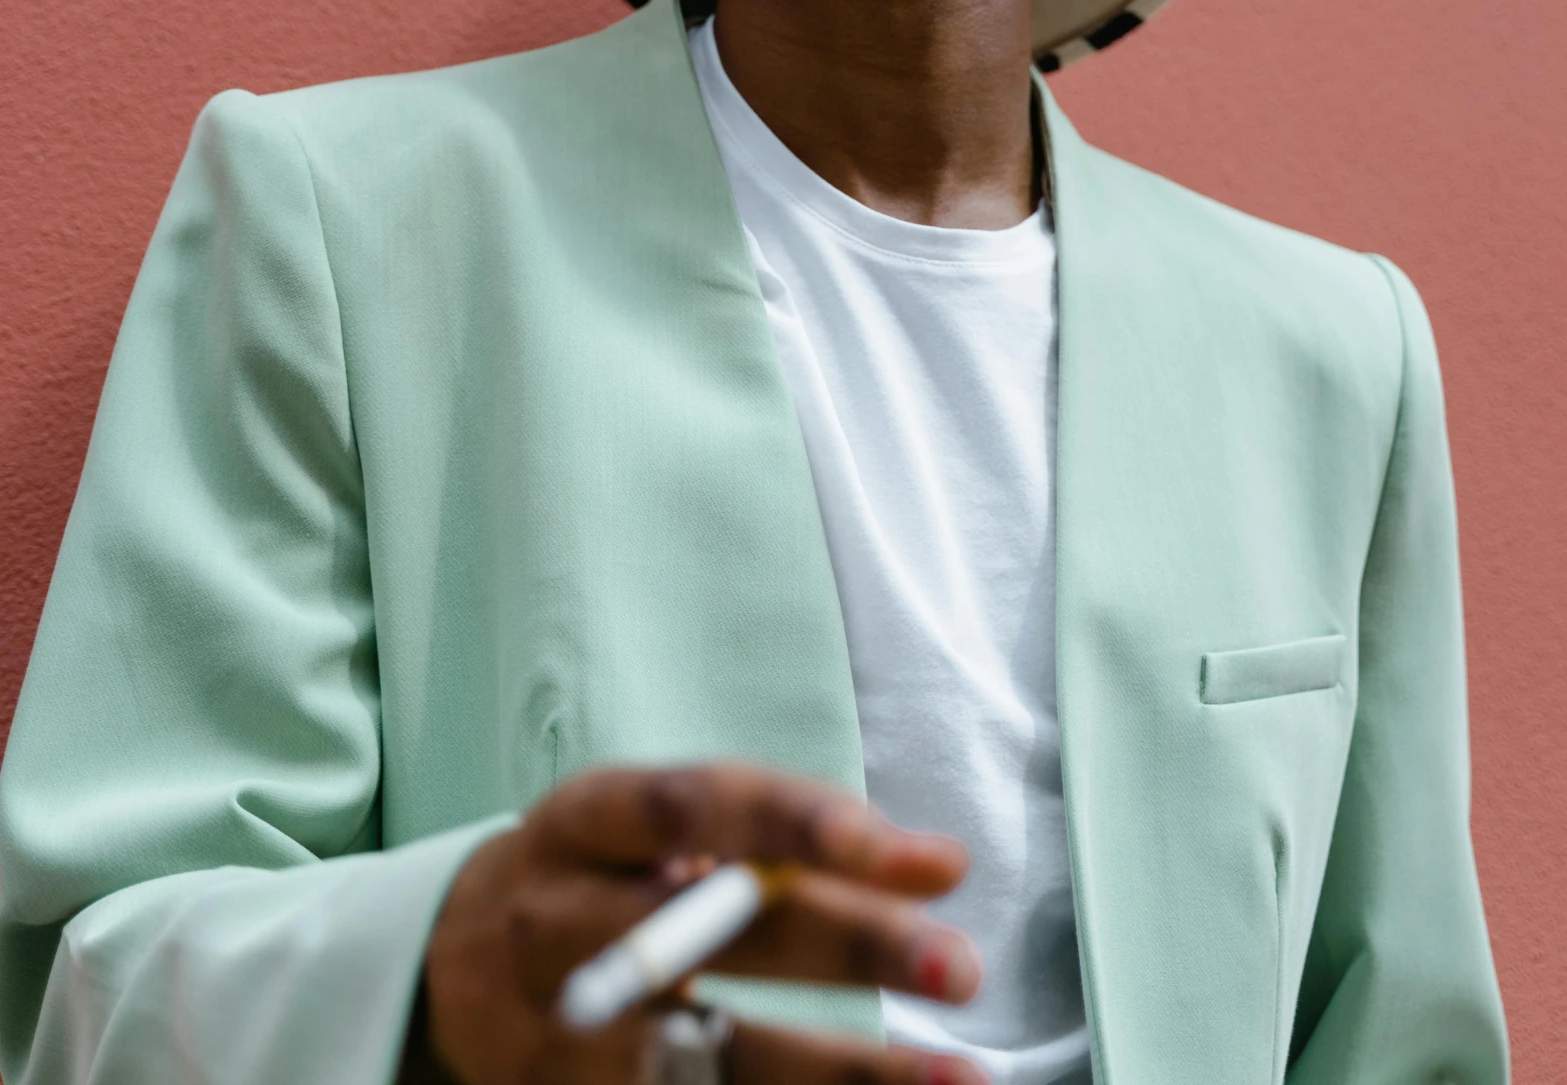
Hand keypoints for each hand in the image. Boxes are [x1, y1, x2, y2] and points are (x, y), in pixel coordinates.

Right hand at [415, 763, 982, 1084]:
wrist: (439, 968)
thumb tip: (937, 865)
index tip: (907, 853)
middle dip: (847, 944)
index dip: (797, 822)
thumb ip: (786, 836)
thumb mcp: (655, 827)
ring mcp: (567, 1028)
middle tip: (962, 960)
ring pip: (716, 1055)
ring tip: (959, 1075)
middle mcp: (565, 920)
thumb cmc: (593, 876)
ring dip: (844, 1071)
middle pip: (717, 931)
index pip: (694, 803)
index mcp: (585, 821)